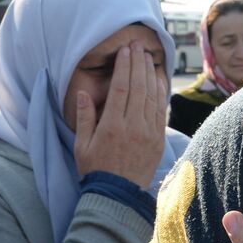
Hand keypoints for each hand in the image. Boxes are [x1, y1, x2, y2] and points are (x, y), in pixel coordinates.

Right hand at [73, 42, 170, 187]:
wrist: (117, 196)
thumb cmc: (95, 170)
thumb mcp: (81, 145)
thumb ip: (84, 117)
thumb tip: (84, 93)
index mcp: (111, 126)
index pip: (120, 88)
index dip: (124, 67)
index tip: (125, 51)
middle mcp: (132, 127)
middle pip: (138, 87)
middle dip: (138, 63)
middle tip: (137, 46)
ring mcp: (148, 133)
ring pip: (152, 96)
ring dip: (150, 74)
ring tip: (147, 57)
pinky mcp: (158, 140)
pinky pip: (161, 111)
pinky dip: (160, 93)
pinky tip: (158, 79)